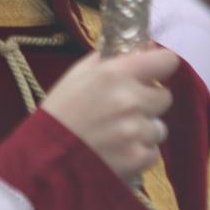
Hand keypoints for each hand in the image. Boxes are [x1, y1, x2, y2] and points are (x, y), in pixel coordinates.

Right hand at [42, 45, 178, 180]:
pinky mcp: (138, 157)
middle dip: (148, 103)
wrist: (44, 161)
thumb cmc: (59, 113)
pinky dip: (138, 153)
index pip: (166, 61)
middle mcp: (130, 100)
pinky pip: (153, 151)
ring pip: (159, 127)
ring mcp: (136, 131)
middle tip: (124, 111)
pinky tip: (117, 152)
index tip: (153, 74)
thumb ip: (110, 59)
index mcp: (115, 73)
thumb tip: (143, 48)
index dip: (160, 67)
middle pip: (164, 97)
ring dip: (143, 131)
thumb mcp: (77, 75)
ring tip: (116, 136)